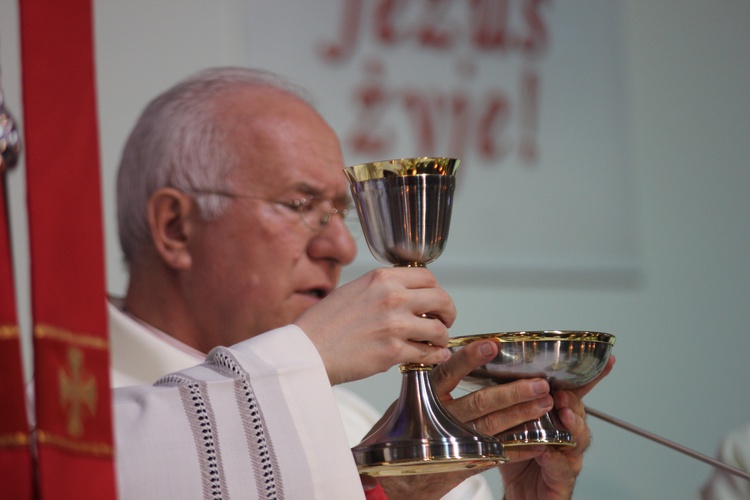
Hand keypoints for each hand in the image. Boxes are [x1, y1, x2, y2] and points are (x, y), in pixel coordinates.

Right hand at [294, 267, 454, 384]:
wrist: (306, 350)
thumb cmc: (324, 323)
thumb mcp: (353, 290)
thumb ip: (382, 290)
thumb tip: (407, 298)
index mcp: (381, 278)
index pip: (428, 278)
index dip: (436, 291)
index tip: (434, 302)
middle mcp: (392, 297)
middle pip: (441, 299)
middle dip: (448, 312)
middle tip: (444, 321)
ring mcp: (395, 325)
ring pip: (439, 329)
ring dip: (442, 338)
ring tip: (437, 343)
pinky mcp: (393, 351)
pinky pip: (428, 353)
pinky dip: (434, 356)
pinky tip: (433, 357)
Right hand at [377, 340, 556, 498]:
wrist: (388, 483)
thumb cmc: (396, 439)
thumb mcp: (405, 405)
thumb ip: (429, 385)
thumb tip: (452, 357)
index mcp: (424, 400)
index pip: (448, 374)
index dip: (470, 359)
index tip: (493, 345)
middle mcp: (440, 421)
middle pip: (480, 402)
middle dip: (513, 392)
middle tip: (539, 383)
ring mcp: (453, 444)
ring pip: (493, 427)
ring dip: (522, 415)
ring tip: (544, 403)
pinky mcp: (463, 465)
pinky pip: (497, 455)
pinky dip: (519, 448)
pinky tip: (539, 442)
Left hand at [499, 355, 615, 499]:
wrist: (519, 495)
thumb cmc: (519, 458)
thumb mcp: (512, 424)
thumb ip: (513, 403)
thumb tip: (501, 372)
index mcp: (557, 417)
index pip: (575, 392)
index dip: (591, 377)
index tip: (607, 359)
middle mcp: (568, 435)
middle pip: (578, 412)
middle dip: (572, 400)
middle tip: (560, 393)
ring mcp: (569, 456)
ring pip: (578, 438)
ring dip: (571, 424)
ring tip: (564, 415)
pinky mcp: (562, 478)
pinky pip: (561, 466)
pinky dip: (554, 458)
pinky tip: (546, 452)